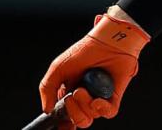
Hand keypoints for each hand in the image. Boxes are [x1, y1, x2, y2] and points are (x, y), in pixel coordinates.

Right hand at [39, 13, 149, 127]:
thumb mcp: (58, 68)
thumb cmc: (83, 52)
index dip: (63, 125)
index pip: (66, 118)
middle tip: (73, 94)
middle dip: (73, 111)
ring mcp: (100, 98)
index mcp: (70, 96)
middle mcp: (85, 100)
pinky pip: (109, 112)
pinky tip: (97, 100)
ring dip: (85, 104)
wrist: (106, 40)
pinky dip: (102, 109)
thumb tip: (47, 110)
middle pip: (78, 121)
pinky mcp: (115, 96)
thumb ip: (48, 88)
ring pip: (91, 117)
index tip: (61, 125)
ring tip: (84, 88)